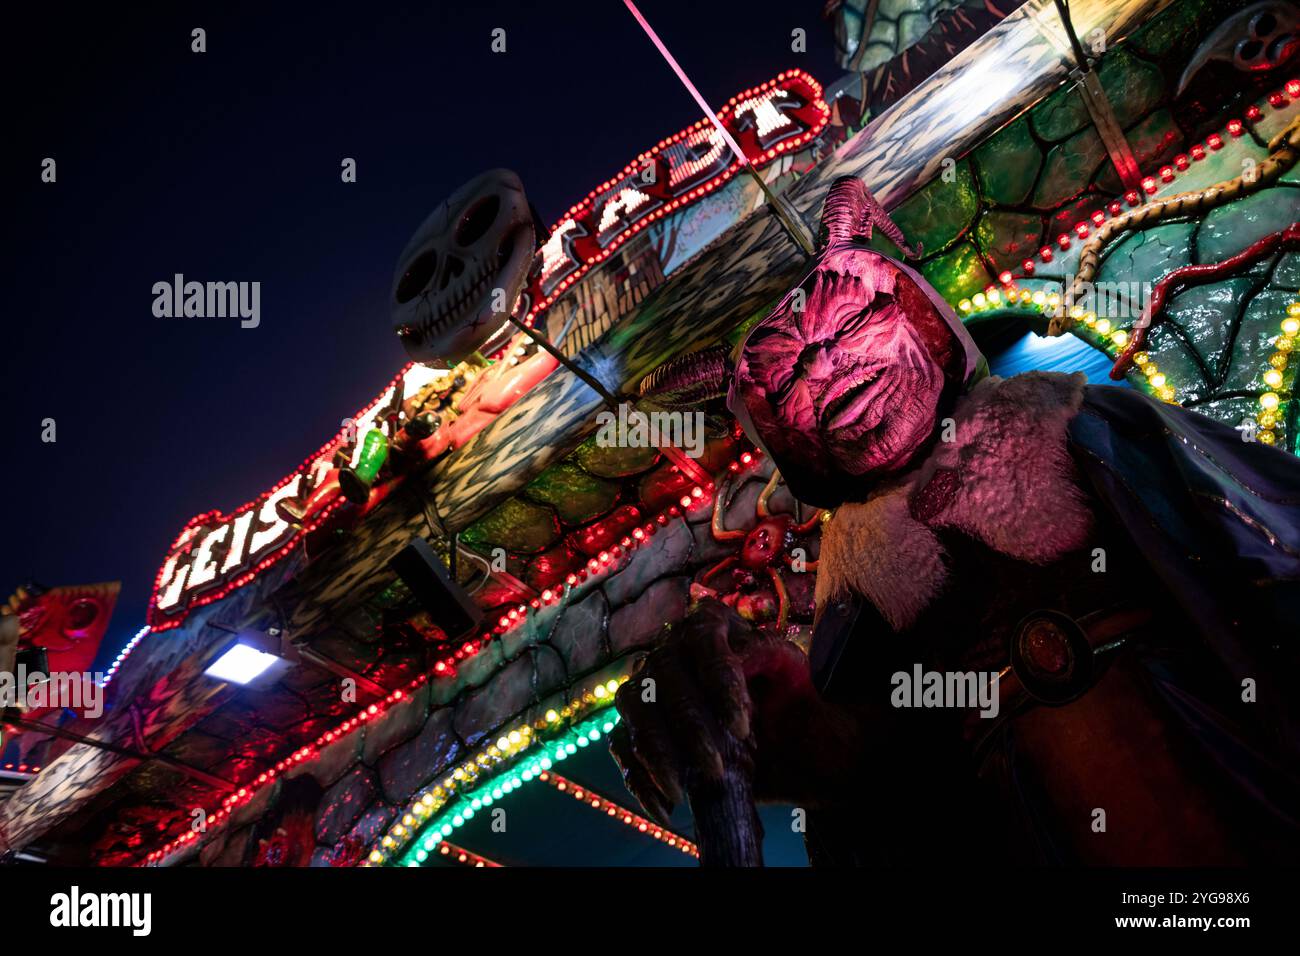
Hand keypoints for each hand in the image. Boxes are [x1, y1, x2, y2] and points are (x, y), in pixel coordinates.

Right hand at [609, 598, 818, 823]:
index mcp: (707, 627)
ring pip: (638, 716)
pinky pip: (622, 749)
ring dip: (658, 756)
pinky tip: (665, 808)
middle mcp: (669, 651)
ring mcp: (646, 688)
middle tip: (716, 769)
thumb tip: (738, 652)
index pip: (705, 645)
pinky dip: (639, 781)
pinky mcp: (634, 727)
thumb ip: (767, 652)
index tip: (742, 726)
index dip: (720, 685)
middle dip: (691, 731)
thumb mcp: (787, 667)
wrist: (775, 733)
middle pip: (668, 684)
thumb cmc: (780, 692)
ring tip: (683, 792)